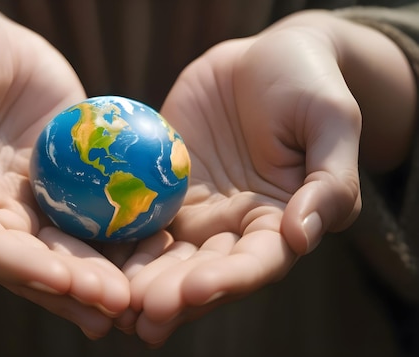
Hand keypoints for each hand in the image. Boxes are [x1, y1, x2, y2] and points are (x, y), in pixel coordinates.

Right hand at [0, 0, 128, 338]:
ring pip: (58, 249)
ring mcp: (21, 203)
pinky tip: (149, 255)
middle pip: (24, 260)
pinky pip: (86, 216)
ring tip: (134, 301)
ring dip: (94, 278)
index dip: (20, 264)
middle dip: (69, 285)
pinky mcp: (57, 187)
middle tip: (115, 302)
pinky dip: (114, 240)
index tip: (64, 279)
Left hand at [118, 10, 414, 345]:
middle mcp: (233, 226)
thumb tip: (300, 237)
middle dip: (173, 294)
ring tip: (112, 302)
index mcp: (280, 221)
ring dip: (139, 280)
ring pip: (165, 254)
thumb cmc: (306, 81)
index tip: (195, 291)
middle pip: (204, 271)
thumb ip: (329, 182)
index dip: (228, 281)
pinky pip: (136, 215)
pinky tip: (90, 256)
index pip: (256, 263)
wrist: (256, 58)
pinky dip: (116, 239)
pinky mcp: (161, 188)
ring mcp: (194, 210)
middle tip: (141, 311)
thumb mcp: (332, 120)